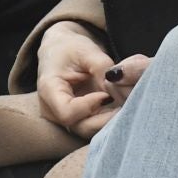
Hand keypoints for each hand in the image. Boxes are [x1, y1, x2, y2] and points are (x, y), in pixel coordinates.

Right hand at [33, 21, 150, 140]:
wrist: (60, 51)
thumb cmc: (70, 48)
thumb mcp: (87, 51)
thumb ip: (103, 69)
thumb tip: (122, 90)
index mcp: (49, 90)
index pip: (68, 113)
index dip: (90, 106)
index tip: (106, 93)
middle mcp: (53, 111)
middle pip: (82, 127)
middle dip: (108, 118)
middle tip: (128, 103)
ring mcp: (65, 119)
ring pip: (91, 129)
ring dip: (112, 119)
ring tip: (129, 104)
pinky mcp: (78, 119)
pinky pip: (95, 124)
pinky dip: (110, 117)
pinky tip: (124, 106)